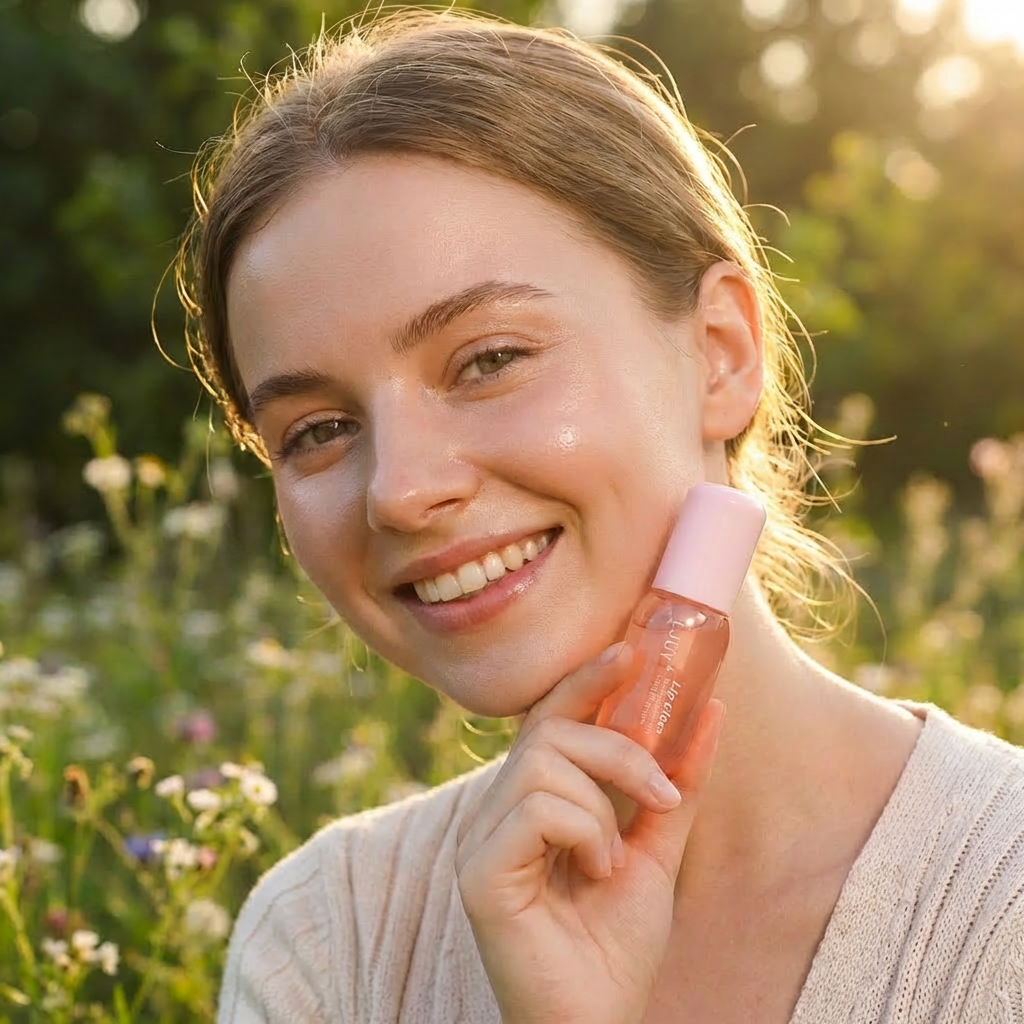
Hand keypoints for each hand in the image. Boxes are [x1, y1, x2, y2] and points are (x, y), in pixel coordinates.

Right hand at [455, 642, 723, 1023]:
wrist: (600, 1019)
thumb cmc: (617, 942)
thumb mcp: (656, 847)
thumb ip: (674, 785)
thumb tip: (710, 711)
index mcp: (533, 800)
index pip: (550, 719)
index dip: (586, 681)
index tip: (631, 651)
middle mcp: (498, 809)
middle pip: (549, 731)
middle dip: (617, 747)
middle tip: (660, 791)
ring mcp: (481, 839)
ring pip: (544, 764)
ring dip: (602, 802)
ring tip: (614, 858)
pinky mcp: (477, 871)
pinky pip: (536, 808)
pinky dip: (583, 832)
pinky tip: (593, 874)